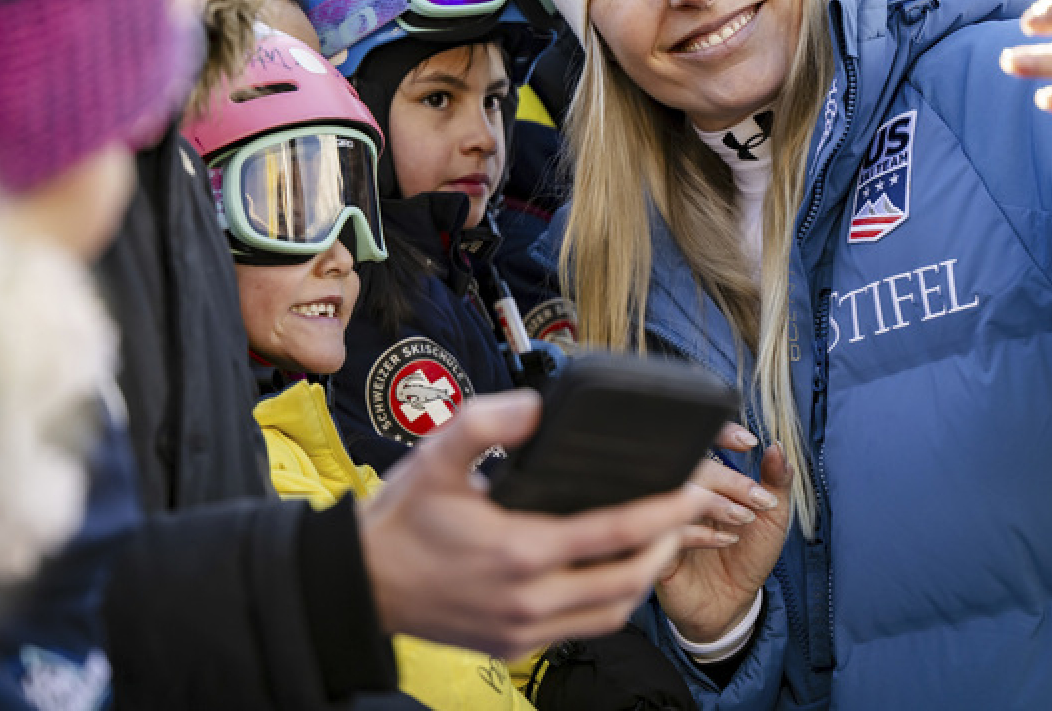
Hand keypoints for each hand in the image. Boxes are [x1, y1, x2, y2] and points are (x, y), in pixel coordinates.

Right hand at [356, 389, 706, 658]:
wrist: (359, 584)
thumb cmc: (399, 521)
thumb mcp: (434, 457)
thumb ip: (486, 422)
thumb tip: (537, 406)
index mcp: (518, 550)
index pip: (615, 533)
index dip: (665, 512)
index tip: (692, 490)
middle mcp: (528, 598)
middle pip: (628, 580)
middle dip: (667, 545)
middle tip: (684, 513)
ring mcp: (523, 628)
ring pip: (611, 612)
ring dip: (643, 578)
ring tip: (656, 540)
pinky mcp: (514, 645)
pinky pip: (582, 629)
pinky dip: (609, 602)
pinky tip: (609, 572)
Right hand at [655, 428, 792, 643]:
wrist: (731, 604)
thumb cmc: (748, 556)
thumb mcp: (772, 517)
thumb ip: (776, 482)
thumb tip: (778, 447)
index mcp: (703, 478)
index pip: (700, 441)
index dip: (720, 432)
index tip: (748, 443)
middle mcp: (679, 493)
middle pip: (689, 466)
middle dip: (728, 479)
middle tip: (759, 500)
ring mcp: (664, 519)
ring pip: (676, 494)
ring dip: (714, 502)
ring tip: (745, 519)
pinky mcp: (655, 549)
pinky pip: (668, 532)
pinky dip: (700, 533)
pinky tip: (726, 540)